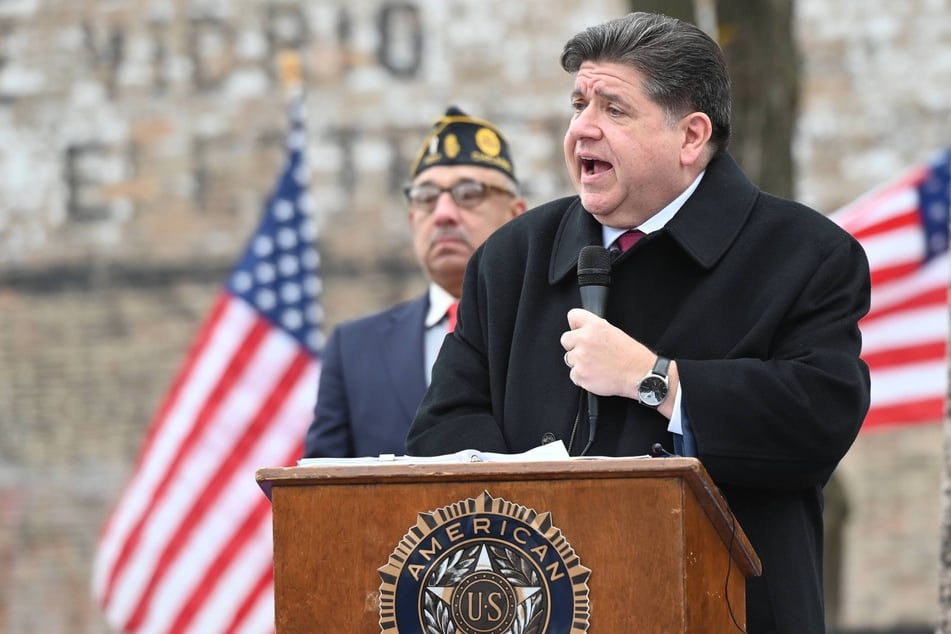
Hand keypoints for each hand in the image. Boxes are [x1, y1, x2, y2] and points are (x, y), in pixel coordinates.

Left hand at [560, 308, 678, 416]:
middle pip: (565, 339)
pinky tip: (596, 374)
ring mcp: (580, 358)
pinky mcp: (579, 374)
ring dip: (579, 363)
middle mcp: (585, 339)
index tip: (578, 330)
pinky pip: (574, 375)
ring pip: (570, 359)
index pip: (573, 316)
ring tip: (597, 365)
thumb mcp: (614, 332)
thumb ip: (594, 329)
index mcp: (594, 326)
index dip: (575, 324)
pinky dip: (583, 377)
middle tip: (589, 352)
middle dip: (574, 346)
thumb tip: (581, 330)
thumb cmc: (631, 355)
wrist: (639, 374)